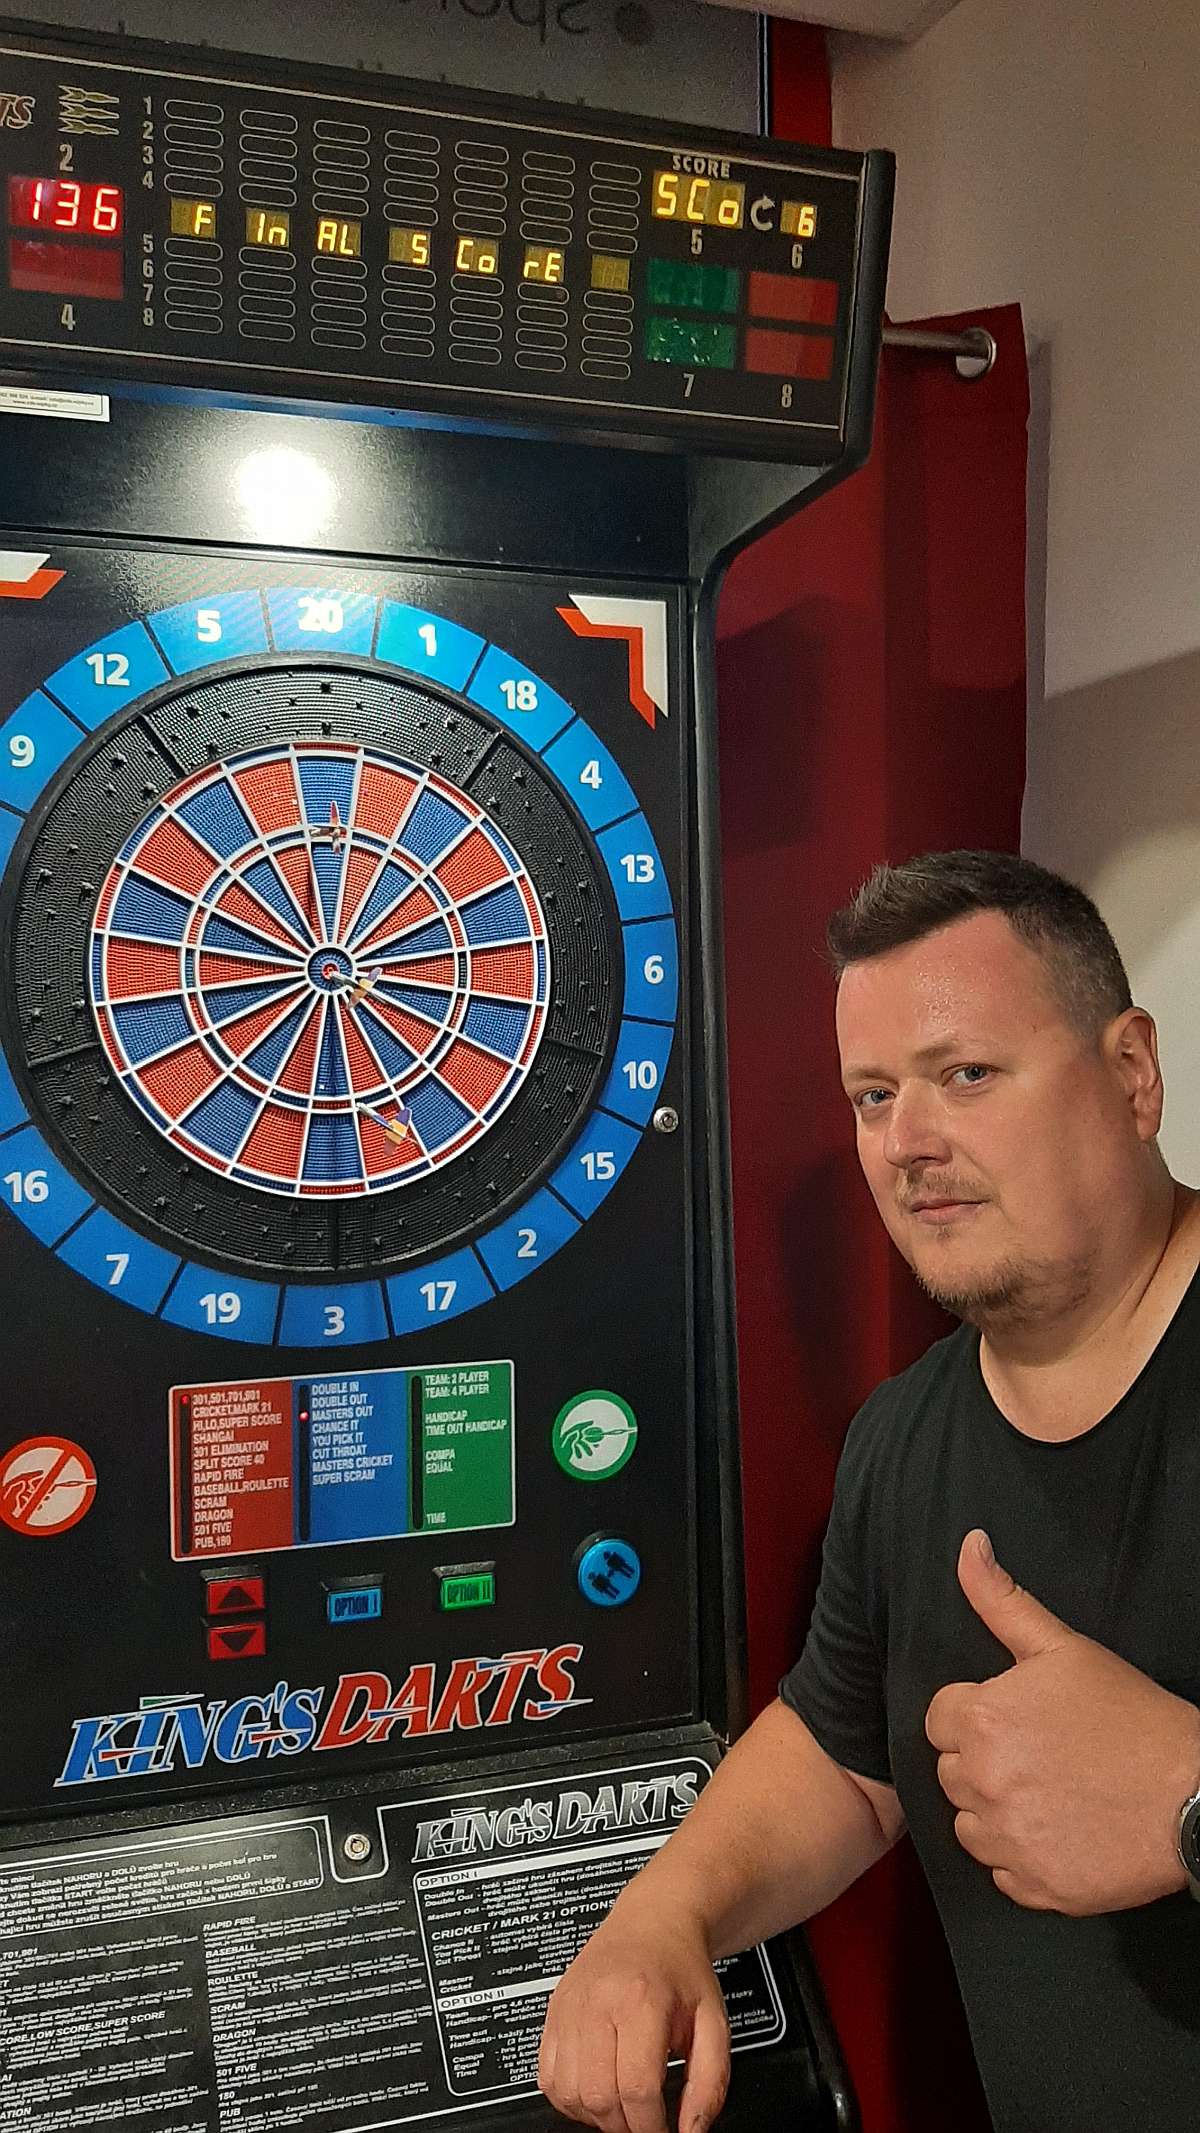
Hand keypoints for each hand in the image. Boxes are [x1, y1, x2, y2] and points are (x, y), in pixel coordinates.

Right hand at [538, 1897, 729, 2132]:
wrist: (652, 1922)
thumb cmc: (682, 1968)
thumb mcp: (714, 2021)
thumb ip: (710, 2082)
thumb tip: (690, 2130)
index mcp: (641, 1999)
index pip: (638, 2088)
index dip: (652, 2126)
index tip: (664, 2131)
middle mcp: (597, 2002)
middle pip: (599, 2096)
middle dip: (624, 2126)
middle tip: (645, 2122)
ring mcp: (569, 2006)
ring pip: (569, 2092)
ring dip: (596, 2116)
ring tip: (623, 2106)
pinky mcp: (553, 2011)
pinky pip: (547, 2077)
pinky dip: (570, 2098)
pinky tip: (597, 2090)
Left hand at [925, 1529, 1199, 1914]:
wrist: (1192, 1796)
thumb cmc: (1129, 1716)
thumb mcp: (1064, 1647)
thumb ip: (1003, 1600)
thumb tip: (968, 1546)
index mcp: (982, 1721)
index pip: (940, 1719)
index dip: (976, 1715)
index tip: (1017, 1719)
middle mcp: (982, 1784)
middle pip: (952, 1771)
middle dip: (983, 1761)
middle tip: (1039, 1754)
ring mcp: (1007, 1843)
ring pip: (970, 1825)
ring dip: (996, 1812)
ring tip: (1050, 1793)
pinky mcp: (1034, 1888)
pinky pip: (1002, 1873)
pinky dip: (1022, 1857)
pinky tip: (1060, 1832)